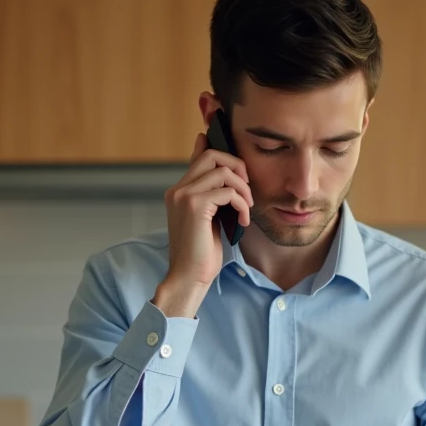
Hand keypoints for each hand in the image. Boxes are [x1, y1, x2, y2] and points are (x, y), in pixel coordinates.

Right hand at [154, 133, 252, 317]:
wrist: (189, 276)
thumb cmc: (201, 253)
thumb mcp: (209, 219)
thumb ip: (215, 198)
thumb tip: (228, 181)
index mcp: (179, 192)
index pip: (199, 157)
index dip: (218, 149)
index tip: (238, 162)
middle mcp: (178, 190)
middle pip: (212, 156)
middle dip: (237, 167)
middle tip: (247, 190)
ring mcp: (184, 196)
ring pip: (222, 171)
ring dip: (243, 189)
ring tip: (247, 208)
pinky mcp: (195, 206)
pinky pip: (227, 192)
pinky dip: (241, 204)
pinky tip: (243, 220)